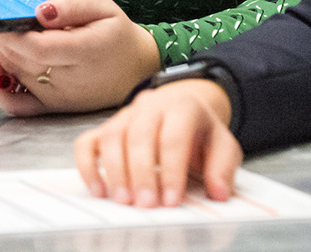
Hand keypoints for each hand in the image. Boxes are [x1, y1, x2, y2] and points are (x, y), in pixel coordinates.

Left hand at [0, 0, 161, 115]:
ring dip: (2, 53)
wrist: (135, 70)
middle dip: (1, 37)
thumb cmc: (117, 35)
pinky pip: (16, 105)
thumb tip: (40, 11)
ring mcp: (58, 97)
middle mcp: (70, 79)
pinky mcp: (52, 107)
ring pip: (15, 74)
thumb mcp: (102, 7)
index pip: (37, 47)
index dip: (10, 33)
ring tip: (3, 32)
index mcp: (85, 51)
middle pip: (20, 59)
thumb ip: (71, 6)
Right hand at [74, 80, 241, 206]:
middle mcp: (151, 106)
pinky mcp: (107, 127)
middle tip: (146, 204)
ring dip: (116, 171)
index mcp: (183, 107)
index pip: (174, 136)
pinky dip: (88, 166)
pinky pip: (87, 142)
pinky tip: (98, 190)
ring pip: (113, 136)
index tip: (172, 200)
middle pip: (140, 135)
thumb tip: (219, 192)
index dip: (172, 170)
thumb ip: (223, 167)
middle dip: (142, 173)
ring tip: (124, 201)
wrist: (184, 106)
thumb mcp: (223, 145)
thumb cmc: (200, 131)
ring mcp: (126, 115)